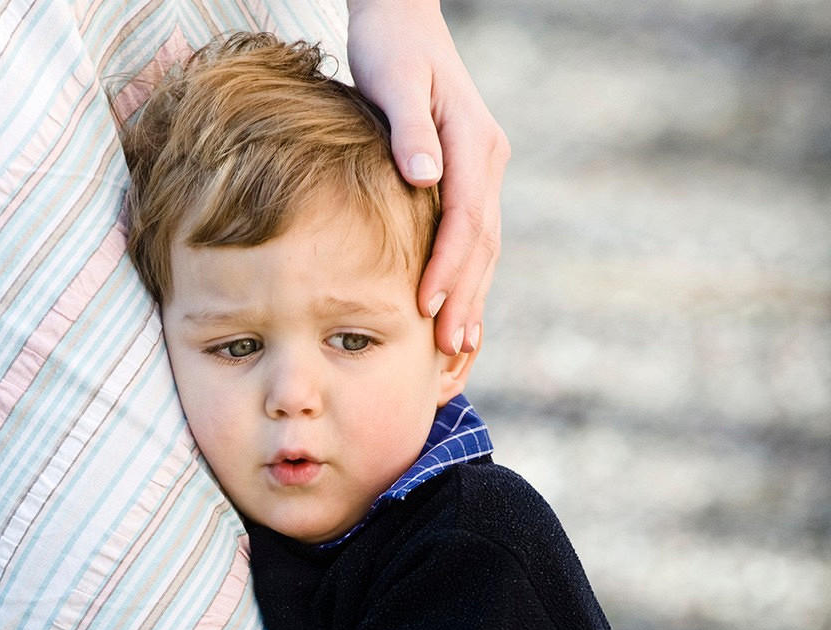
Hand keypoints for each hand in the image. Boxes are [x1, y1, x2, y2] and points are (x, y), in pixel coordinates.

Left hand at [347, 0, 509, 352]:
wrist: (402, 21)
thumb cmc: (389, 47)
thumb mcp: (393, 78)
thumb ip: (409, 129)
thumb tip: (424, 175)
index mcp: (472, 140)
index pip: (466, 217)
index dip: (447, 266)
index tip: (424, 306)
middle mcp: (486, 160)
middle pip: (482, 243)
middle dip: (465, 299)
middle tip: (445, 350)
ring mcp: (482, 173)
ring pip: (484, 249)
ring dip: (472, 299)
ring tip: (456, 350)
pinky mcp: (468, 182)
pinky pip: (474, 241)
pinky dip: (468, 281)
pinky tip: (460, 318)